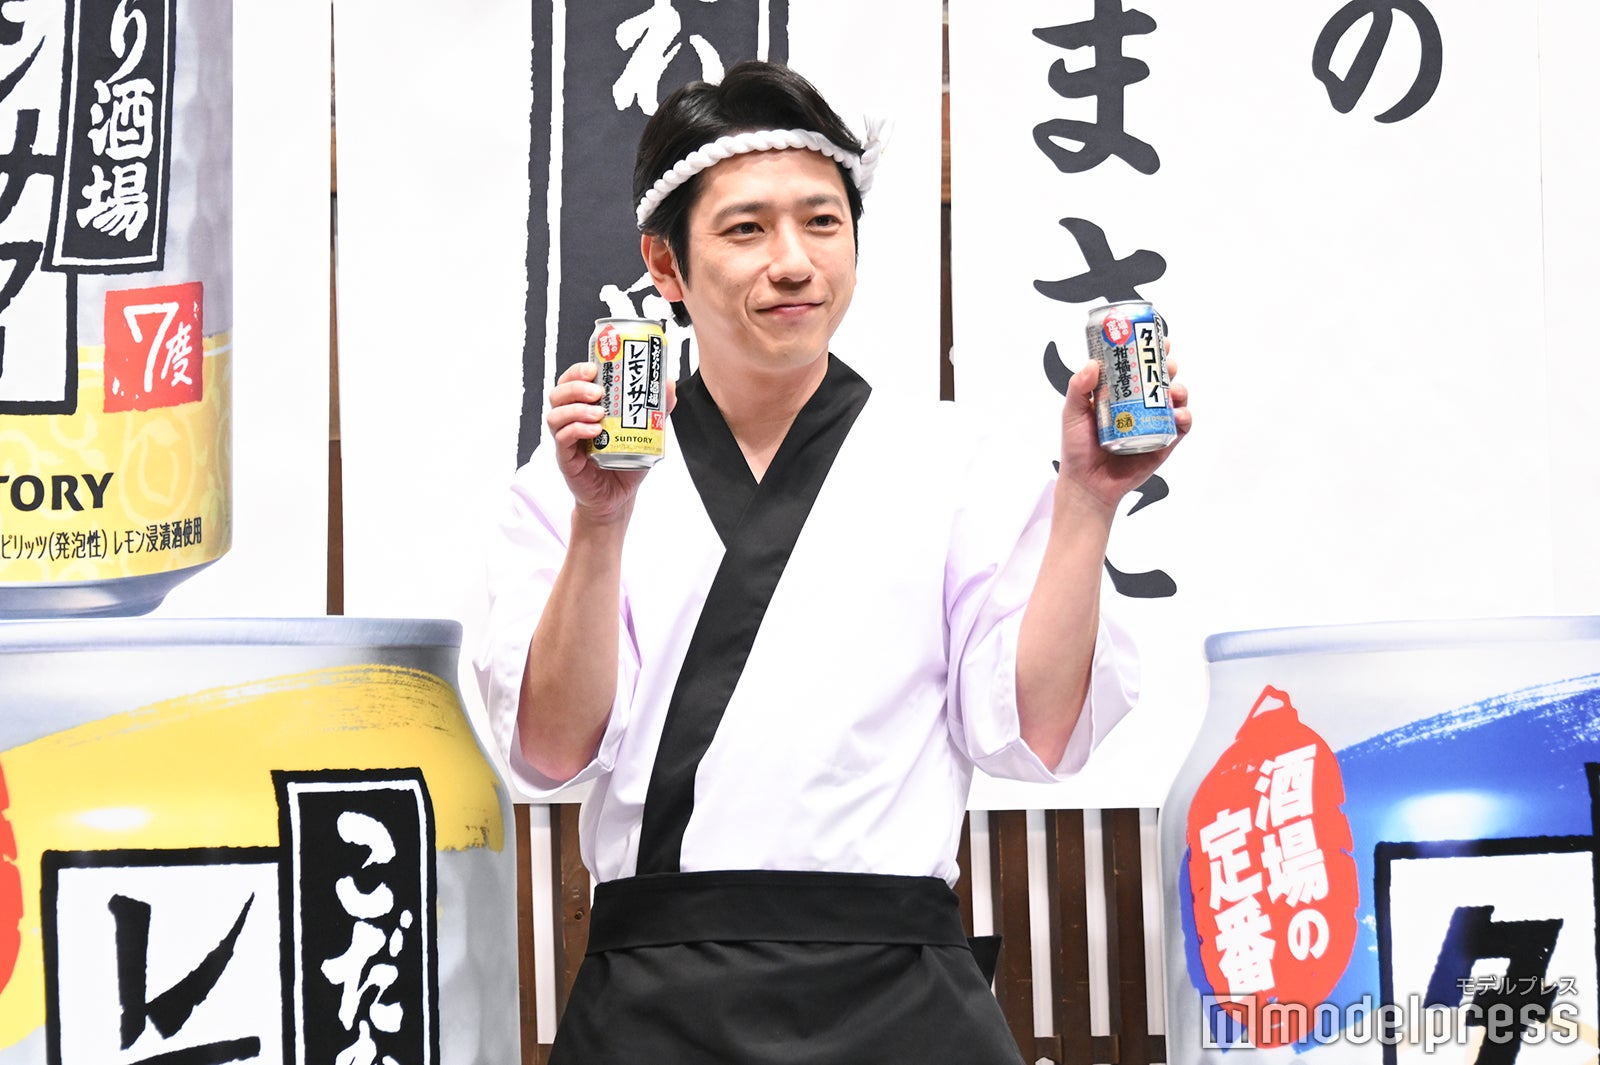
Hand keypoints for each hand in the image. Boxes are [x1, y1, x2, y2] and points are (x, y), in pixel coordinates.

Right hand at [544, 362, 676, 525]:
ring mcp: (566, 440)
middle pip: (558, 393)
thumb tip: (669, 381)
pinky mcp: (566, 459)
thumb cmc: (626, 461)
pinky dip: (576, 430)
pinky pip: (562, 439)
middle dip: (575, 386)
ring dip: (576, 409)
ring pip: (555, 415)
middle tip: (598, 390)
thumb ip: (658, 408)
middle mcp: (570, 420)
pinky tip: (594, 430)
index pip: (571, 381)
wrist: (619, 497)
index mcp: (585, 407)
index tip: (594, 367)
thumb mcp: (647, 431)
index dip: (577, 370)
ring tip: (600, 413)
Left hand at [1056, 347, 1191, 517]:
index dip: (1150, 351)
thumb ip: (1078, 388)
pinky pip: (1180, 427)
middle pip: (1160, 380)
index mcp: (1119, 395)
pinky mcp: (1162, 444)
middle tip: (1167, 363)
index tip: (1157, 339)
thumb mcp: (1072, 413)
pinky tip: (1178, 414)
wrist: (1087, 484)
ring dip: (1180, 390)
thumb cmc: (1077, 448)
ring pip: (1175, 401)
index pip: (1138, 367)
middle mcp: (1139, 406)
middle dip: (1168, 367)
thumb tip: (1093, 364)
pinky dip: (1184, 418)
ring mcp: (1153, 424)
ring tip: (1173, 390)